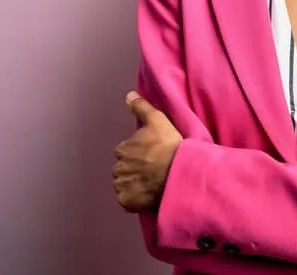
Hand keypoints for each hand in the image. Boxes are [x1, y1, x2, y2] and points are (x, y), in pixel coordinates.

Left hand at [112, 91, 182, 212]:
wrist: (178, 172)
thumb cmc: (169, 146)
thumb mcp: (157, 120)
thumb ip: (141, 107)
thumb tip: (129, 95)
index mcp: (122, 149)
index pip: (125, 152)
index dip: (139, 154)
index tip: (151, 156)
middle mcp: (118, 168)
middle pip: (124, 169)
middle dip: (134, 170)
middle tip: (152, 170)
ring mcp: (122, 186)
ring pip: (125, 185)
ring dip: (134, 184)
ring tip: (152, 183)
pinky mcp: (127, 202)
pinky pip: (128, 201)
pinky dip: (135, 199)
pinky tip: (149, 194)